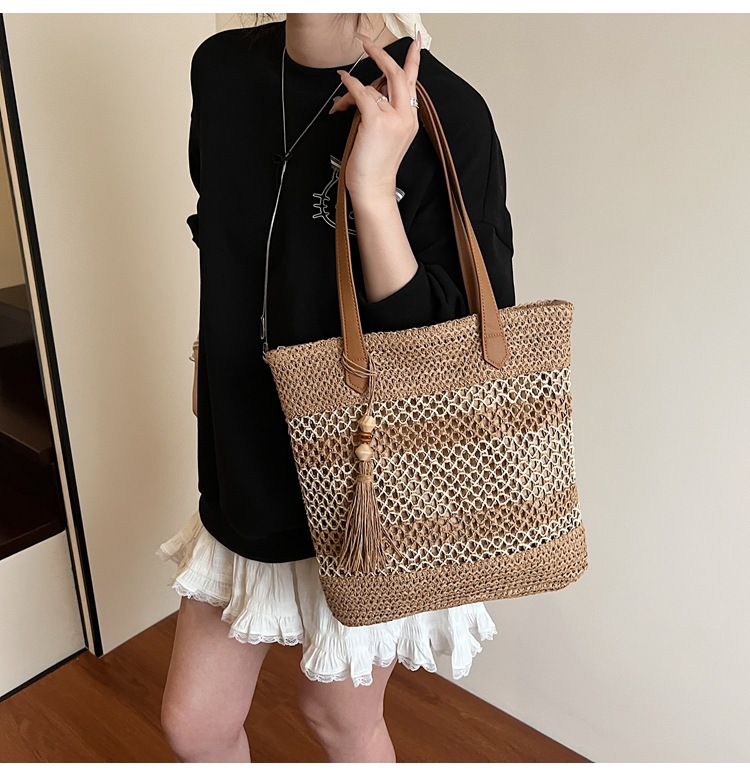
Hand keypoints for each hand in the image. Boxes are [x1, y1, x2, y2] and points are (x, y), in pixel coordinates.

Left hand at [330, 30, 421, 201]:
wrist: (373, 188)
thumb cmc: (375, 167)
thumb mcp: (386, 136)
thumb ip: (384, 112)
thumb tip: (369, 92)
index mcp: (410, 120)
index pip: (413, 83)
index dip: (413, 60)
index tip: (416, 44)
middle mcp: (405, 116)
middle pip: (397, 74)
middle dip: (381, 55)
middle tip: (368, 44)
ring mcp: (392, 118)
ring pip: (373, 88)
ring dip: (353, 91)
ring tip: (343, 104)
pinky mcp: (376, 121)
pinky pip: (361, 93)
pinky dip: (349, 86)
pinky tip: (343, 82)